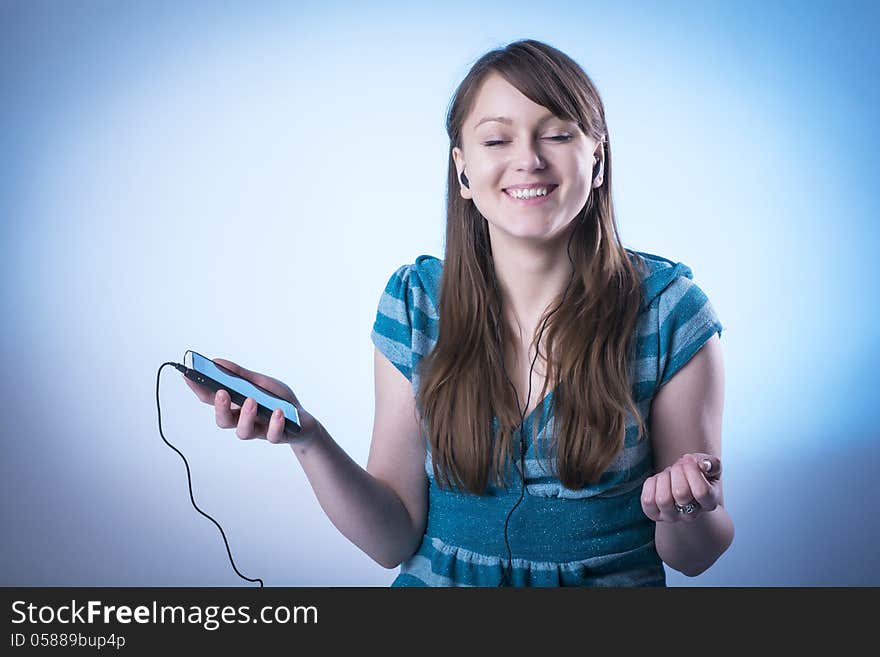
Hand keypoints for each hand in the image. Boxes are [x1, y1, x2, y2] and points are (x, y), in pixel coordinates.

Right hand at [183, 358, 321, 444]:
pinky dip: (275, 423)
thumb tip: (217, 362)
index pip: (212, 399)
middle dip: (220, 407)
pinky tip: (278, 412)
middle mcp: (243, 420)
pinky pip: (272, 435)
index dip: (198, 389)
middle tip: (222, 392)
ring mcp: (259, 430)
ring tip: (252, 401)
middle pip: (223, 420)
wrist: (305, 421)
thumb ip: (240, 375)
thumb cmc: (280, 401)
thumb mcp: (261, 383)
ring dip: (246, 416)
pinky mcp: (277, 437)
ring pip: (243, 432)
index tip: (188, 376)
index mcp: (236, 405)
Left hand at [640, 453, 721, 523]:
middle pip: (681, 493)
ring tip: (668, 474)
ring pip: (663, 499)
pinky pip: (647, 501)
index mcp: (709, 503)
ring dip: (663, 478)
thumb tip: (702, 465)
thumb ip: (712, 464)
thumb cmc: (698, 475)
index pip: (702, 492)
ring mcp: (672, 517)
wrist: (684, 487)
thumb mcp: (710, 466)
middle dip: (677, 471)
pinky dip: (650, 484)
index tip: (690, 460)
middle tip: (679, 465)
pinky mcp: (654, 515)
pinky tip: (658, 481)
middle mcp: (691, 514)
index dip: (692, 471)